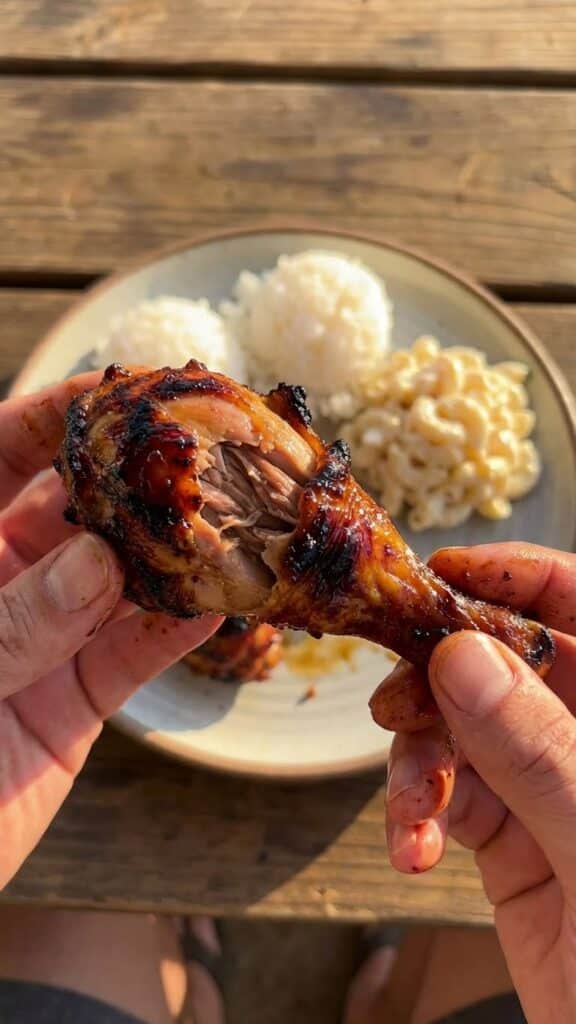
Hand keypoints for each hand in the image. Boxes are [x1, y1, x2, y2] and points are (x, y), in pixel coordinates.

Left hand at [0, 375, 221, 887]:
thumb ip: (13, 618)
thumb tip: (100, 563)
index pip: (3, 448)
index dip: (65, 411)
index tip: (132, 391)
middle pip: (77, 505)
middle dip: (141, 477)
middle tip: (208, 452)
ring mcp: (35, 638)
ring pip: (117, 580)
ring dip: (174, 554)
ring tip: (235, 522)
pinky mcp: (68, 703)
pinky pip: (130, 657)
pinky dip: (175, 631)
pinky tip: (221, 602)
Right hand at [384, 543, 575, 1021]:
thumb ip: (539, 753)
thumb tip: (462, 655)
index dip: (515, 576)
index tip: (440, 574)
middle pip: (502, 659)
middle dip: (438, 676)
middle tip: (394, 703)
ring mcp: (549, 783)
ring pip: (461, 724)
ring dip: (419, 760)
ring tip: (411, 814)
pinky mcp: (512, 835)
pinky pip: (448, 792)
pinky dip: (417, 812)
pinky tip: (414, 851)